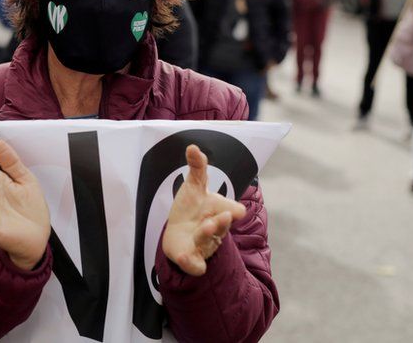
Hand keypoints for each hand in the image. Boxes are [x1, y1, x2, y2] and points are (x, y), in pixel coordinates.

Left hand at [163, 145, 246, 275]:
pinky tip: (185, 257)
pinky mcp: (191, 259)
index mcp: (220, 211)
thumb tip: (193, 147)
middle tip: (221, 215)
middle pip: (222, 227)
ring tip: (203, 227)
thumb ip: (198, 167)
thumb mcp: (194, 185)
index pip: (233, 211)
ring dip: (207, 235)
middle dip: (221, 222)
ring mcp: (204, 245)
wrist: (178, 235)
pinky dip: (192, 263)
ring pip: (209, 243)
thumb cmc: (191, 208)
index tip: (231, 210)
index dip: (232, 211)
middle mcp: (216, 229)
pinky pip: (195, 265)